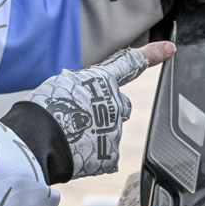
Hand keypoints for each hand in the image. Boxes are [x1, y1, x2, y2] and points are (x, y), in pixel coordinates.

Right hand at [23, 41, 174, 178]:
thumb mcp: (60, 84)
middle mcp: (114, 103)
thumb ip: (82, 87)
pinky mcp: (111, 155)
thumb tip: (84, 96)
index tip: (170, 49)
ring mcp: (115, 130)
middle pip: (120, 106)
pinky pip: (104, 156)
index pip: (130, 63)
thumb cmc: (40, 110)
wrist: (35, 141)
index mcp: (100, 80)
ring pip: (109, 132)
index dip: (152, 54)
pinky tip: (74, 153)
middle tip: (78, 119)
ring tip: (69, 137)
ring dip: (94, 135)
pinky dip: (92, 157)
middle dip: (105, 111)